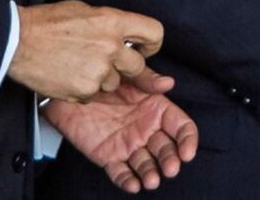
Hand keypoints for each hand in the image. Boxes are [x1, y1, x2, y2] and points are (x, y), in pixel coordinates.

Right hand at [10, 0, 163, 100]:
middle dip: (126, 67)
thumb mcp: (86, 10)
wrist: (19, 41)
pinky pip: (93, 96)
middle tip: (108, 61)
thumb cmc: (49, 22)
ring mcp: (98, 71)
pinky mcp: (83, 91)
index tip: (146, 48)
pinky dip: (84, 90)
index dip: (152, 43)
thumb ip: (110, 24)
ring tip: (79, 65)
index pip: (154, 32)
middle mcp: (110, 47)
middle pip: (137, 66)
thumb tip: (123, 34)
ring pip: (114, 83)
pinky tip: (69, 76)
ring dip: (102, 79)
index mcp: (113, 22)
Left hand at [44, 68, 197, 191]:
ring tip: (151, 180)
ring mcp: (128, 144)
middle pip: (166, 149)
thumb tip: (169, 83)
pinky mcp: (109, 156)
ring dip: (150, 174)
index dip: (187, 140)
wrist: (72, 88)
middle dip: (170, 160)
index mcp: (156, 109)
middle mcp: (146, 129)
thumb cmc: (104, 78)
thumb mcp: (129, 74)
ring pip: (145, 164)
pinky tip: (134, 185)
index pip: (181, 127)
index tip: (187, 153)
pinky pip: (120, 173)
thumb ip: (148, 79)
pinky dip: (127, 181)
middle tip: (170, 168)